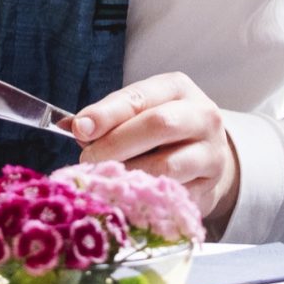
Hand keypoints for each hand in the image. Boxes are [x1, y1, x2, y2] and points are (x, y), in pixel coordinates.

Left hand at [71, 73, 237, 231]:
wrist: (205, 158)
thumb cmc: (162, 131)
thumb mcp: (140, 112)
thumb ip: (110, 117)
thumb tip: (73, 126)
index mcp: (178, 88)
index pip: (139, 97)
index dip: (107, 114)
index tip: (80, 129)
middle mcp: (202, 115)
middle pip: (158, 125)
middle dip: (116, 144)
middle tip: (88, 159)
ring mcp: (211, 152)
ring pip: (166, 165)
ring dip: (129, 173)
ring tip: (108, 177)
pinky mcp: (209, 186)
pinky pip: (172, 194)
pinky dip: (145, 196)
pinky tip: (130, 194)